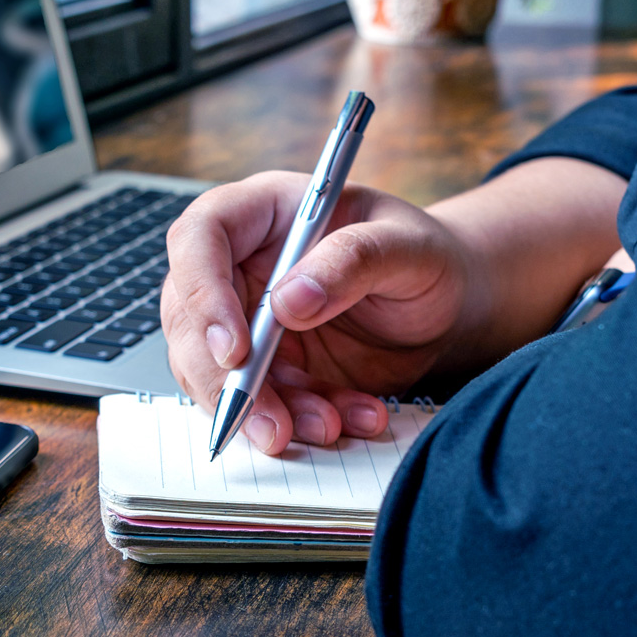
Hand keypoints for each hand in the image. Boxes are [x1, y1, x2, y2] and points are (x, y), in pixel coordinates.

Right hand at [161, 173, 473, 454]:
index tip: (235, 350)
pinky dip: (299, 421)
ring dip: (267, 411)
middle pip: (189, 320)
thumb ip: (353, 260)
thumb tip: (288, 301)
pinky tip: (351, 418)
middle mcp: (241, 265)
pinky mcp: (267, 367)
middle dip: (226, 381)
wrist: (446, 305)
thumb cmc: (425, 256)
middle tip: (272, 423)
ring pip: (216, 373)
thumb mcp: (406, 247)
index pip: (199, 239)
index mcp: (263, 212)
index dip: (202, 294)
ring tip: (331, 424)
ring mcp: (246, 319)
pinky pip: (259, 402)